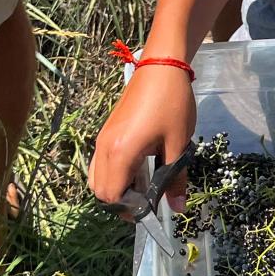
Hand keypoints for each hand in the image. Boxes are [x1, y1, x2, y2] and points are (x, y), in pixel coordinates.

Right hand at [90, 66, 196, 214]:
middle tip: (148, 199)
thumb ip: (175, 179)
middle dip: (121, 202)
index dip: (130, 209)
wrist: (161, 66)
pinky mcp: (106, 133)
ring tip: (144, 185)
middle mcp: (104, 148)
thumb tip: (177, 208)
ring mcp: (102, 139)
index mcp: (120, 152)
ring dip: (116, 188)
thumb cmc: (172, 103)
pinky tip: (138, 168)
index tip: (151, 208)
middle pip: (100, 191)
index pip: (112, 196)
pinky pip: (100, 164)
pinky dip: (113, 174)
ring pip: (97, 178)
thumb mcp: (178, 144)